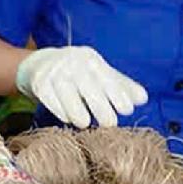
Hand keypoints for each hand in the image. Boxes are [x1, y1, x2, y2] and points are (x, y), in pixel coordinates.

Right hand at [17, 46, 147, 127]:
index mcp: (90, 59)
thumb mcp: (100, 74)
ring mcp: (54, 72)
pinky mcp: (39, 83)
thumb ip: (122, 86)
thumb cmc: (78, 72)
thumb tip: (143, 98)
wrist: (40, 64)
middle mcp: (72, 62)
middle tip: (110, 124)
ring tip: (85, 123)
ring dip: (78, 112)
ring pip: (68, 96)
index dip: (118, 94)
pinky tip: (68, 118)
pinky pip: (52, 101)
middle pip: (89, 87)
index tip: (126, 111)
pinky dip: (61, 111)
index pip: (107, 77)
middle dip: (101, 107)